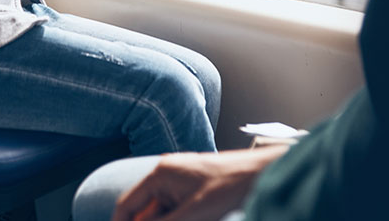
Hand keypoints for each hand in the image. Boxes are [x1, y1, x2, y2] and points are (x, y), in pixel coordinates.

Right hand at [113, 148, 287, 220]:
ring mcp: (179, 182)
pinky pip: (176, 210)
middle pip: (144, 212)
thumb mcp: (192, 213)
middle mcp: (165, 175)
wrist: (261, 172)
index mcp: (159, 175)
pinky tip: (194, 220)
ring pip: (161, 213)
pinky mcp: (192, 189)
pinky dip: (177, 220)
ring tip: (193, 219)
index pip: (126, 205)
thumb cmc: (229, 186)